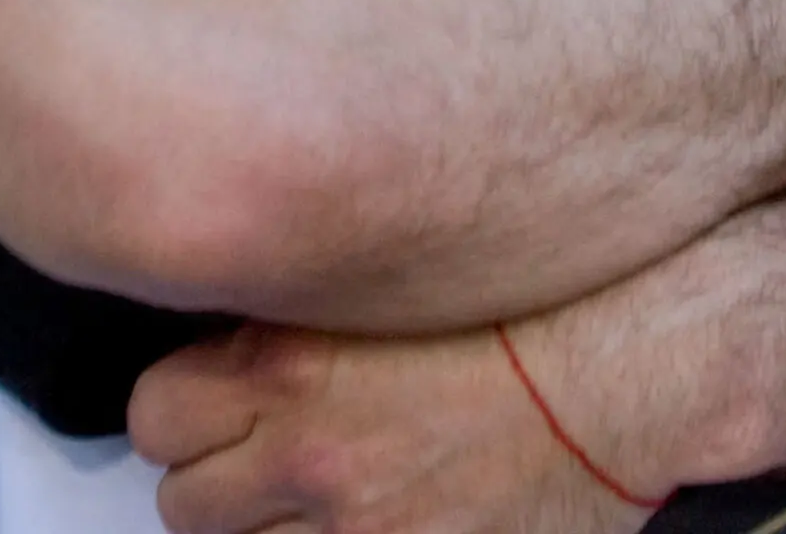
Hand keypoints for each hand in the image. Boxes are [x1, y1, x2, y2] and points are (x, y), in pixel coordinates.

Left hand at [129, 320, 649, 533]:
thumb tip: (238, 335)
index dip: (184, 407)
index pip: (155, 413)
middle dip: (220, 474)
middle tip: (266, 450)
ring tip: (321, 491)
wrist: (630, 366)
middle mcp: (311, 456)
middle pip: (184, 500)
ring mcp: (358, 531)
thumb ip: (300, 312)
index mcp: (293, 365)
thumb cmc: (534, 305)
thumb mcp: (390, 277)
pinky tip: (373, 517)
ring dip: (269, 527)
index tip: (210, 398)